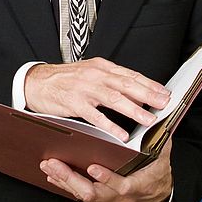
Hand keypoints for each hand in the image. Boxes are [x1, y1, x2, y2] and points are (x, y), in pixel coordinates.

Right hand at [25, 57, 169, 141]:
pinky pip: (95, 115)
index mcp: (101, 66)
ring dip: (134, 109)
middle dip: (148, 95)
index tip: (164, 92)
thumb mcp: (90, 72)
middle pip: (126, 84)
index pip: (130, 74)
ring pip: (114, 98)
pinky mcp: (74, 102)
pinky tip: (121, 134)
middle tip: (164, 104)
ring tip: (149, 119)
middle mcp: (96, 74)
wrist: (37, 81)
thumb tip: (134, 89)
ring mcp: (85, 88)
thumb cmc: (65, 79)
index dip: (149, 84)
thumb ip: (109, 79)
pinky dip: (110, 125)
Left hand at [40, 138, 172, 201]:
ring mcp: (106, 199)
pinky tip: (52, 173)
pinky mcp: (97, 198)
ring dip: (62, 179)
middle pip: (92, 193)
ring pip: (81, 194)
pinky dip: (64, 183)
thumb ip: (158, 139)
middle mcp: (117, 197)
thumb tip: (159, 119)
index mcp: (134, 185)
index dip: (106, 178)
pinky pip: (78, 193)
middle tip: (54, 164)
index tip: (93, 167)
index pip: (120, 185)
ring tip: (48, 164)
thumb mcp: (160, 157)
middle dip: (70, 179)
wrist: (156, 192)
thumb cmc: (156, 172)